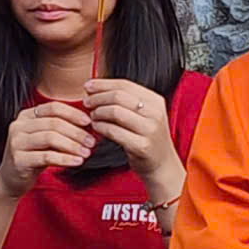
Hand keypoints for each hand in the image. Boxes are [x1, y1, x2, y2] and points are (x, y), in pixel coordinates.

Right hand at [0, 100, 94, 195]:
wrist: (12, 179)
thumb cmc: (33, 156)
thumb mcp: (45, 138)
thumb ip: (60, 128)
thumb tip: (88, 123)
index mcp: (26, 115)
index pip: (53, 107)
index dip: (73, 113)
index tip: (89, 122)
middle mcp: (18, 126)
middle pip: (54, 123)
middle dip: (76, 132)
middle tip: (91, 142)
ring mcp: (17, 142)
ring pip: (50, 138)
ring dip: (72, 145)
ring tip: (86, 153)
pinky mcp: (18, 159)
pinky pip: (46, 157)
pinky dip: (65, 159)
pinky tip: (77, 161)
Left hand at [81, 79, 182, 200]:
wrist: (162, 164)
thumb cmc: (146, 137)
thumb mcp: (142, 114)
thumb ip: (123, 101)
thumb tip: (94, 87)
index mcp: (155, 101)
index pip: (125, 85)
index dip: (103, 84)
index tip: (87, 86)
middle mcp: (155, 113)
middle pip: (118, 96)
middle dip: (97, 98)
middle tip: (87, 102)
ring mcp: (150, 129)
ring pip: (115, 112)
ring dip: (98, 113)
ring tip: (92, 116)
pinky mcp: (141, 146)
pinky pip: (114, 131)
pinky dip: (100, 127)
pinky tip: (96, 127)